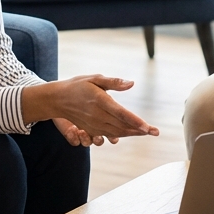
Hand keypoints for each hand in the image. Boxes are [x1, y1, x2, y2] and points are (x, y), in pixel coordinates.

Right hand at [22, 76, 159, 141]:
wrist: (57, 99)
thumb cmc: (78, 86)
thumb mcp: (94, 78)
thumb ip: (114, 82)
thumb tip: (131, 83)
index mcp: (100, 101)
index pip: (122, 114)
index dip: (136, 122)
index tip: (148, 127)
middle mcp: (98, 116)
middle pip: (123, 126)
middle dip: (140, 130)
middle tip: (155, 132)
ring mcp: (94, 125)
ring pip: (117, 133)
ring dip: (133, 134)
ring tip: (147, 133)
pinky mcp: (92, 129)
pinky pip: (110, 135)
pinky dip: (122, 135)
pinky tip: (132, 133)